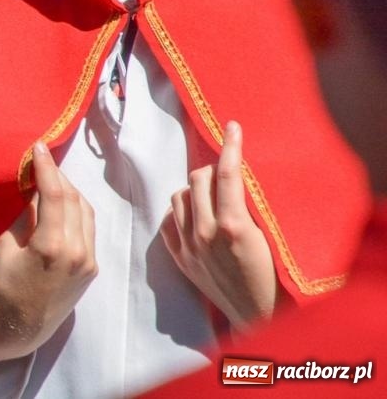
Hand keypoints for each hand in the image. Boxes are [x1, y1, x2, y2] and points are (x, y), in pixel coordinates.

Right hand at [0, 142, 97, 371]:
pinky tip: (62, 203)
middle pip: (74, 199)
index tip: (39, 147)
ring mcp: (89, 261)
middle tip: (42, 160)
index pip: (55, 194)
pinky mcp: (92, 267)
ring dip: (70, 191)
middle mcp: (78, 252)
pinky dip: (76, 210)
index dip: (47, 167)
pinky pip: (88, 228)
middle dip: (59, 176)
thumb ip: (27, 215)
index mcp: (52, 246)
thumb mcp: (7, 245)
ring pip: (86, 211)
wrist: (22, 326)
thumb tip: (37, 189)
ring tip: (51, 179)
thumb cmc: (5, 284)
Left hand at [161, 121, 277, 329]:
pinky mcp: (180, 258)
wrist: (258, 316)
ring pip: (179, 196)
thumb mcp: (269, 236)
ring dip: (194, 190)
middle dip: (213, 169)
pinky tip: (194, 213)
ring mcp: (188, 246)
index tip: (232, 126)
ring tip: (211, 196)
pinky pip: (169, 221)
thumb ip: (248, 206)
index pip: (227, 174)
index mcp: (231, 225)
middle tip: (226, 173)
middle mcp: (204, 232)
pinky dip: (180, 211)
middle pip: (197, 178)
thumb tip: (236, 173)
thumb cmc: (274, 276)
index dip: (230, 146)